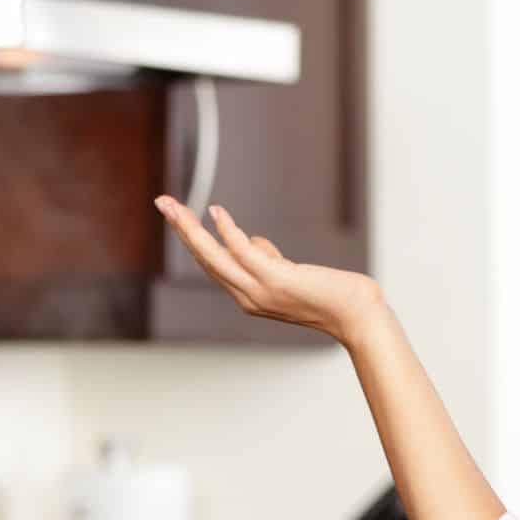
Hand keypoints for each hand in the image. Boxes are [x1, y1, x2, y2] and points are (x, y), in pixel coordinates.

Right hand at [155, 196, 385, 343]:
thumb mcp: (292, 274)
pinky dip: (227, 231)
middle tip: (162, 202)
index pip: (213, 264)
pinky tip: (216, 212)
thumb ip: (269, 258)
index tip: (177, 215)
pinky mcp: (276, 280)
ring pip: (214, 256)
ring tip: (173, 206)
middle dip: (181, 229)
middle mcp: (248, 297)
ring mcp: (260, 290)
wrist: (358, 316)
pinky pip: (243, 252)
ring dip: (191, 229)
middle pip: (205, 258)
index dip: (192, 239)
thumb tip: (253, 240)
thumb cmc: (331, 295)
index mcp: (249, 296)